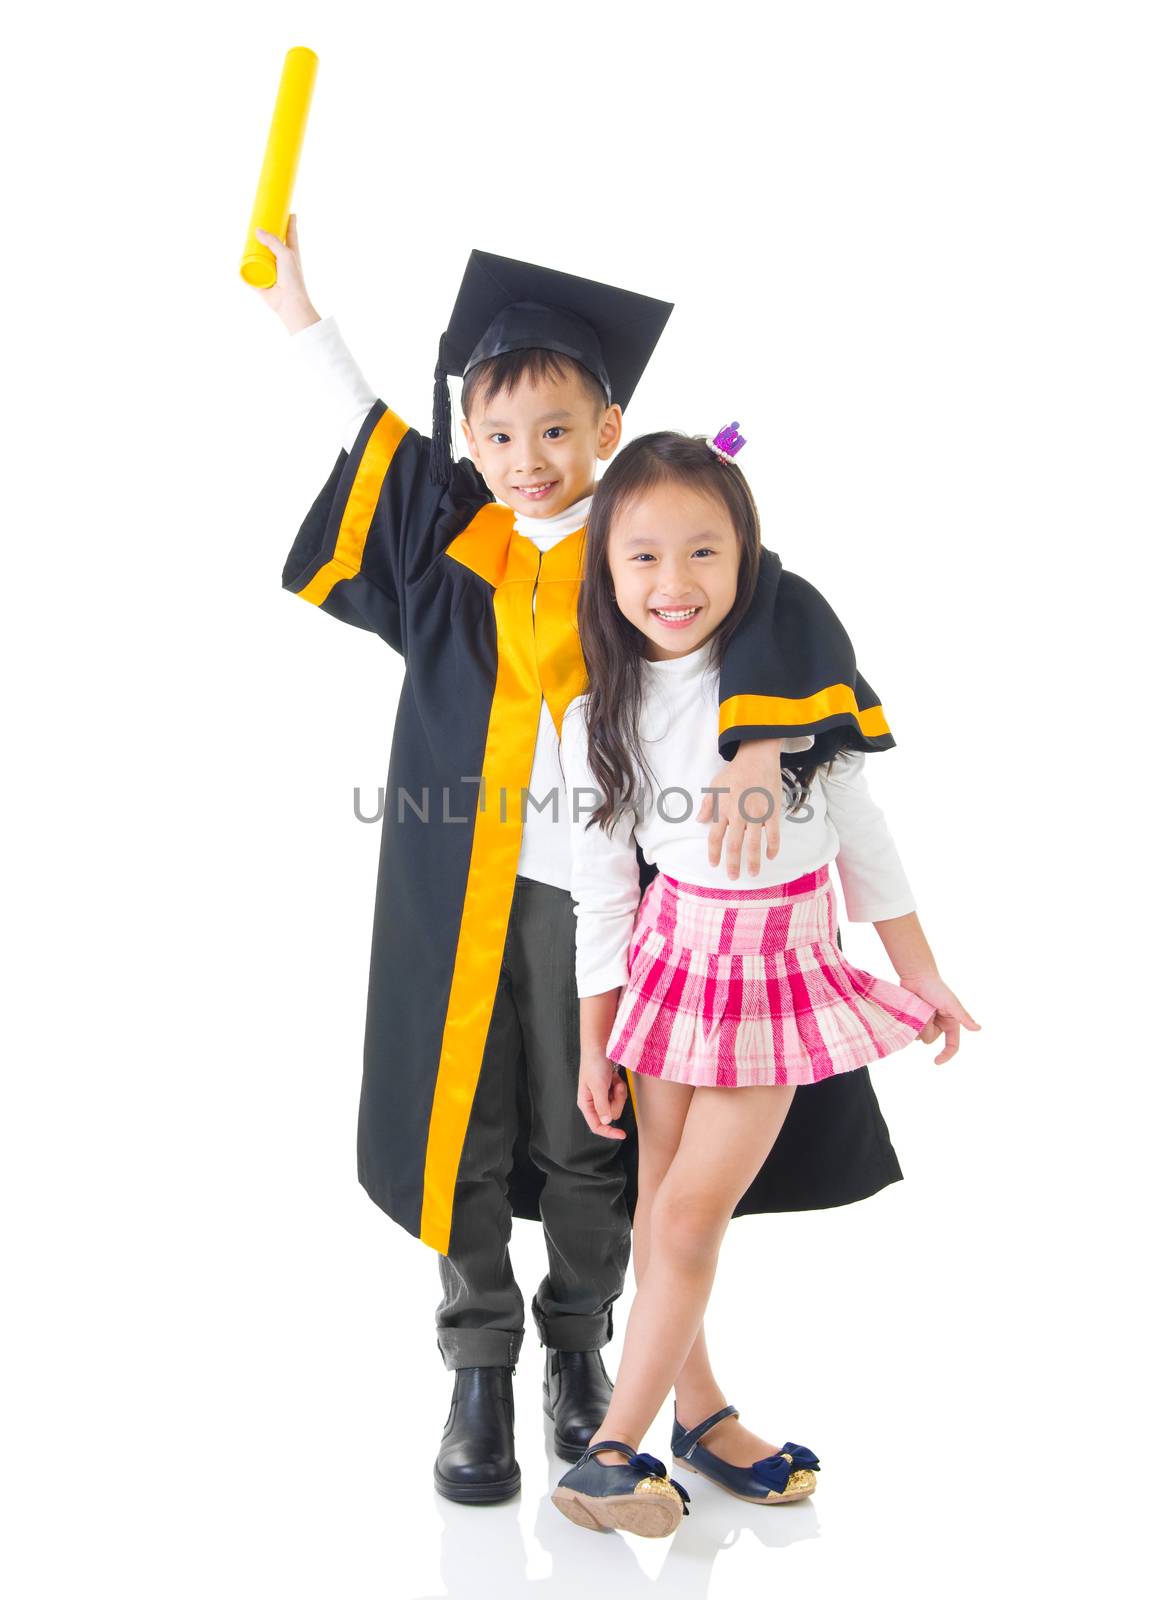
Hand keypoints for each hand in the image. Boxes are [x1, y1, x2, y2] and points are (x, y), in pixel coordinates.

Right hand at [250, 214, 319, 332]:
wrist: (288, 302)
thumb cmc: (292, 279)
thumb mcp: (286, 254)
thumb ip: (272, 241)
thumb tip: (256, 230)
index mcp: (291, 251)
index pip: (290, 231)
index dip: (288, 220)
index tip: (286, 209)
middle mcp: (280, 258)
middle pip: (271, 240)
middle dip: (265, 231)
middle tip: (256, 219)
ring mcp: (269, 267)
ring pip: (258, 252)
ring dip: (251, 245)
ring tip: (245, 235)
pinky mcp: (259, 278)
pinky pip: (248, 269)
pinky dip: (243, 264)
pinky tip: (237, 256)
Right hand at [577, 1053, 627, 1139]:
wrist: (600, 1047)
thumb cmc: (595, 1065)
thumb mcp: (598, 1086)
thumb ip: (602, 1106)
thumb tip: (607, 1122)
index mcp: (586, 1104)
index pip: (596, 1126)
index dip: (609, 1132)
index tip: (623, 1134)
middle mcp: (594, 1102)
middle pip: (611, 1115)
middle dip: (616, 1102)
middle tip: (614, 1088)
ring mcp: (603, 1095)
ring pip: (617, 1104)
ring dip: (619, 1092)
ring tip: (614, 1080)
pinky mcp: (610, 1088)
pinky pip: (620, 1094)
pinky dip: (620, 1086)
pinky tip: (616, 1077)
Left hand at [699, 738, 781, 878]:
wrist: (757, 757)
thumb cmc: (735, 771)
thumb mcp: (715, 785)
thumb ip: (707, 804)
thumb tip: (699, 821)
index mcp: (723, 809)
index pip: (715, 837)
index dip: (714, 853)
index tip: (714, 864)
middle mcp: (738, 815)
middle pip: (733, 845)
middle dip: (732, 864)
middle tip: (733, 877)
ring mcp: (756, 814)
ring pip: (753, 844)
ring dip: (752, 861)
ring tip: (752, 873)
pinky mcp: (772, 812)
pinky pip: (773, 834)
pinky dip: (772, 847)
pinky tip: (770, 856)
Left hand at [899, 972, 980, 1064]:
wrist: (916, 976)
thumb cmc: (935, 987)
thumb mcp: (951, 1003)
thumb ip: (963, 1017)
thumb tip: (978, 1029)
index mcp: (951, 1023)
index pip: (952, 1045)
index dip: (946, 1055)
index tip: (935, 1061)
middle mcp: (939, 1025)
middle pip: (930, 1040)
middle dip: (927, 1028)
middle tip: (928, 1011)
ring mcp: (925, 1023)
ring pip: (918, 1036)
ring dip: (918, 1024)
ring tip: (919, 1008)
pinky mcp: (914, 1019)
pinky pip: (910, 1030)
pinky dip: (909, 1022)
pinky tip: (911, 1010)